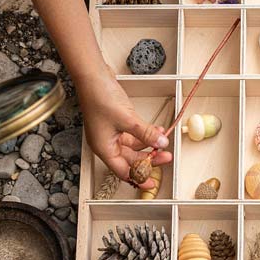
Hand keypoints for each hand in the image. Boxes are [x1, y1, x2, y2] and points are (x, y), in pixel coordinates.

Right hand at [79, 73, 170, 189]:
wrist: (92, 76)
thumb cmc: (100, 98)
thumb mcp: (128, 119)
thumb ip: (146, 133)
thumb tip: (162, 143)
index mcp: (104, 149)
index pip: (123, 171)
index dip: (139, 178)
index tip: (152, 183)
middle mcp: (106, 143)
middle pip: (130, 159)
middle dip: (149, 158)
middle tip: (166, 157)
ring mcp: (110, 133)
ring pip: (133, 146)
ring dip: (149, 144)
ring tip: (164, 141)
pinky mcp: (116, 122)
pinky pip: (133, 134)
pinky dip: (145, 133)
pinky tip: (157, 129)